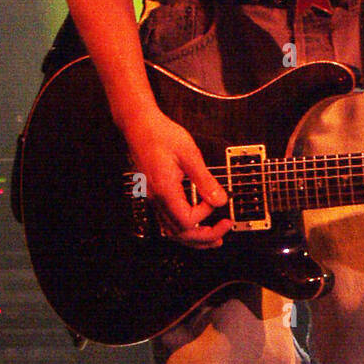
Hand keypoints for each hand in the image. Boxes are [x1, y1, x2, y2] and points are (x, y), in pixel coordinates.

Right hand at [122, 109, 230, 248]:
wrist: (140, 125)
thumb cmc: (161, 135)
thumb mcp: (190, 154)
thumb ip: (205, 180)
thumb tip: (220, 200)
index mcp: (165, 190)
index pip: (186, 220)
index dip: (205, 214)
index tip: (216, 200)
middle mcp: (156, 199)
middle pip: (179, 233)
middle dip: (203, 238)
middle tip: (223, 232)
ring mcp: (153, 198)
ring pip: (172, 231)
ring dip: (194, 238)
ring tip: (213, 237)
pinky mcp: (155, 194)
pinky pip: (168, 220)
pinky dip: (184, 228)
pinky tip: (195, 225)